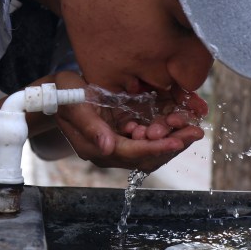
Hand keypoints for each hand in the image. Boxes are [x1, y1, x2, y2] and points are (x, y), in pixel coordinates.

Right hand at [51, 72, 205, 172]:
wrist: (55, 92)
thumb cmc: (60, 94)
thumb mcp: (71, 102)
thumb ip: (89, 125)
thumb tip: (107, 148)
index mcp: (96, 148)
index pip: (132, 153)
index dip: (156, 147)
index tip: (178, 140)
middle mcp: (109, 151)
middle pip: (146, 157)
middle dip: (172, 145)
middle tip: (196, 132)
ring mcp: (117, 143)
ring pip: (151, 150)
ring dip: (173, 139)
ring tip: (193, 127)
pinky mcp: (123, 133)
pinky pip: (148, 138)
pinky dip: (165, 131)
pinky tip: (179, 120)